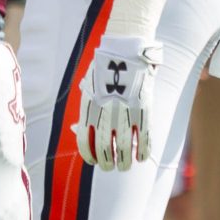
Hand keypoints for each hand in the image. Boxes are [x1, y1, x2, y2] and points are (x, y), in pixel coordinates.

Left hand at [77, 34, 157, 170]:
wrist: (125, 52)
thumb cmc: (104, 71)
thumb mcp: (88, 89)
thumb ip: (85, 110)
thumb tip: (76, 130)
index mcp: (89, 109)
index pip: (85, 142)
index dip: (89, 156)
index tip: (93, 161)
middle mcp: (106, 114)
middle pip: (105, 150)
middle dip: (107, 164)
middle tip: (110, 167)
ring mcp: (125, 113)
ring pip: (125, 149)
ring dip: (125, 162)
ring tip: (125, 165)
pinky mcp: (143, 111)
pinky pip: (143, 138)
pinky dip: (142, 152)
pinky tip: (141, 157)